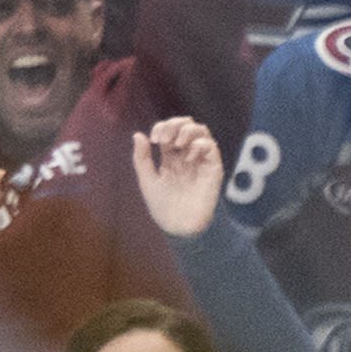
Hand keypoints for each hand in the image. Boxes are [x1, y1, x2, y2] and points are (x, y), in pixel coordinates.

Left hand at [134, 118, 224, 238]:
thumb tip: (138, 135)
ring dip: (187, 130)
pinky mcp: (212, 168)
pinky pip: (210, 146)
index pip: (169, 130)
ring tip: (177, 143)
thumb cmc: (164, 208)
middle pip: (186, 125)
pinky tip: (188, 158)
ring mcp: (200, 160)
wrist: (180, 226)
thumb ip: (141, 158)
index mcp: (171, 157)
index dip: (161, 127)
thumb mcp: (147, 180)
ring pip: (200, 131)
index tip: (153, 140)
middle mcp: (186, 156)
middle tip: (164, 138)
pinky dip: (198, 145)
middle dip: (174, 124)